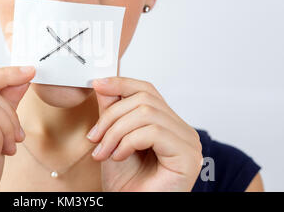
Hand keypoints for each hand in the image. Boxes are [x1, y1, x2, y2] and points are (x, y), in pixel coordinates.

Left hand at [88, 77, 202, 191]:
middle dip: (112, 115)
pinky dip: (129, 142)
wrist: (131, 207)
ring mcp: (188, 141)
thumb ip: (111, 112)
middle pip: (144, 98)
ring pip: (146, 113)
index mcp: (167, 123)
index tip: (97, 84)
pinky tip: (120, 157)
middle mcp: (181, 129)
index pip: (147, 90)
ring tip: (105, 152)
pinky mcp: (188, 155)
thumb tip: (103, 85)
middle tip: (94, 138)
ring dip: (116, 131)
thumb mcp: (112, 139)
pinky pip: (153, 132)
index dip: (121, 83)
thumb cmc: (126, 183)